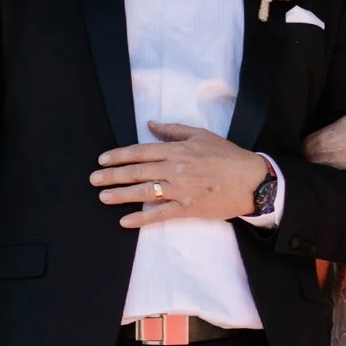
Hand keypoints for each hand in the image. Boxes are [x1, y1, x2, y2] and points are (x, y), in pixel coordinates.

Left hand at [94, 122, 269, 226]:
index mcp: (178, 150)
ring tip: (103, 197)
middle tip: (93, 179)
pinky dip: (141, 218)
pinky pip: (160, 214)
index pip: (141, 151)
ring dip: (120, 195)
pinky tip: (125, 221)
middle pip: (137, 172)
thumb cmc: (228, 156)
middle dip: (112, 176)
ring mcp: (180, 190)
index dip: (119, 155)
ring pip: (143, 192)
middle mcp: (175, 169)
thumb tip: (151, 124)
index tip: (102, 160)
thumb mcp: (202, 135)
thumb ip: (174, 130)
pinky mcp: (187, 208)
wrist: (252, 181)